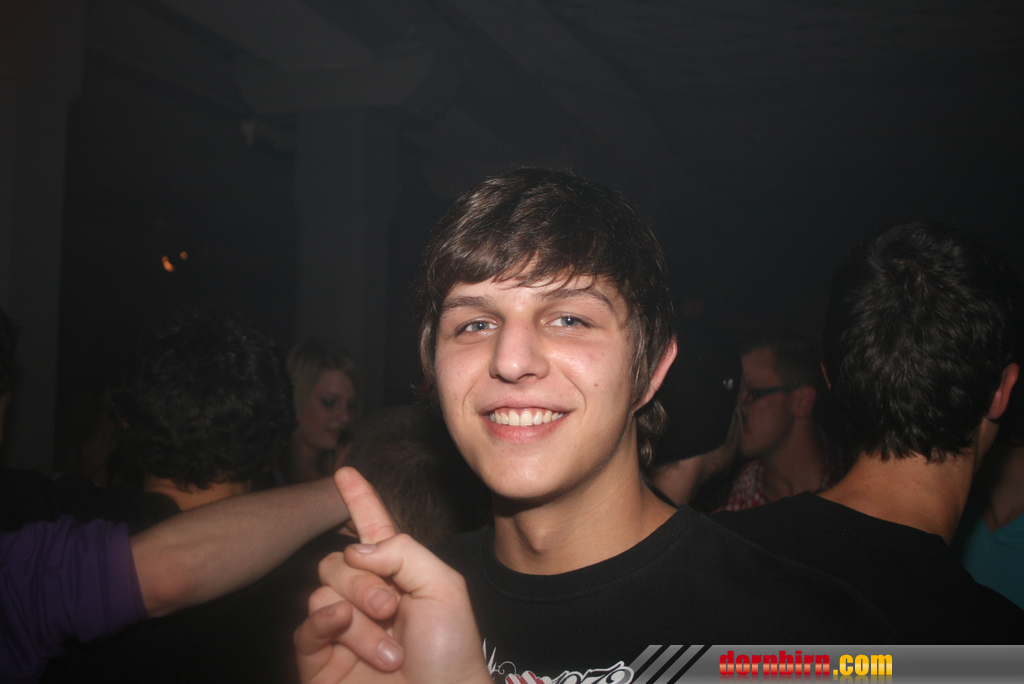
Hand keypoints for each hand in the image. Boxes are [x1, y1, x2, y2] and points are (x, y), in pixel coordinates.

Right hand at [295, 467, 490, 683]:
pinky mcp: (320, 660)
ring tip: (390, 650)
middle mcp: (366, 599)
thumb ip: (403, 552)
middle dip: (364, 581)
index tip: (346, 472)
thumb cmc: (451, 654)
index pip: (373, 530)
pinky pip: (306, 627)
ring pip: (322, 592)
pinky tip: (340, 626)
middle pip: (339, 561)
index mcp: (399, 576)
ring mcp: (341, 629)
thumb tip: (357, 550)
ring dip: (357, 616)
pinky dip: (323, 621)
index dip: (360, 500)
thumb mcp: (443, 588)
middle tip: (391, 607)